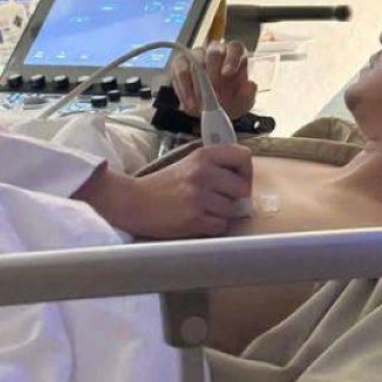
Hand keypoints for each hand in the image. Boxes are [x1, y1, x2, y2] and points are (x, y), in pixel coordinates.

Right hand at [76, 144, 252, 237]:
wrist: (135, 202)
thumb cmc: (164, 184)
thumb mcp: (189, 163)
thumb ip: (215, 166)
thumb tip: (244, 180)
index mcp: (202, 155)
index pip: (243, 156)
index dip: (246, 171)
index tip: (239, 180)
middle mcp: (202, 173)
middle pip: (242, 188)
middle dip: (236, 197)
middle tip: (221, 198)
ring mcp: (198, 196)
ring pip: (233, 209)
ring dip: (222, 213)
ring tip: (204, 209)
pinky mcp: (194, 218)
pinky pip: (221, 226)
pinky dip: (213, 226)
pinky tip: (199, 219)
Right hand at [171, 40, 256, 119]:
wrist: (209, 109)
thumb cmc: (229, 99)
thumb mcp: (243, 101)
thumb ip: (248, 94)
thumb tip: (251, 85)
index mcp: (235, 55)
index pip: (235, 48)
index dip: (232, 58)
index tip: (228, 73)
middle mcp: (216, 51)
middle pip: (214, 51)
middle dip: (213, 71)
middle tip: (213, 91)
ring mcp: (197, 56)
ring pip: (196, 58)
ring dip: (198, 82)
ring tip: (200, 103)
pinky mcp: (180, 64)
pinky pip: (180, 70)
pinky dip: (184, 88)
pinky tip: (189, 102)